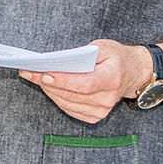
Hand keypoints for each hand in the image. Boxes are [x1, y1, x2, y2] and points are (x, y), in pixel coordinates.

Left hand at [18, 40, 150, 124]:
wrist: (132, 73)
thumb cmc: (115, 57)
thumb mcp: (103, 46)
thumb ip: (83, 53)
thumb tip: (57, 61)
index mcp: (112, 79)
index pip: (84, 84)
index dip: (63, 81)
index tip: (44, 74)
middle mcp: (107, 98)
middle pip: (71, 95)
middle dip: (47, 83)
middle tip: (30, 72)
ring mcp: (101, 110)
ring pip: (66, 103)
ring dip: (48, 90)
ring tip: (35, 77)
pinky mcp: (94, 116)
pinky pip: (69, 109)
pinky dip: (56, 97)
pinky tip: (48, 86)